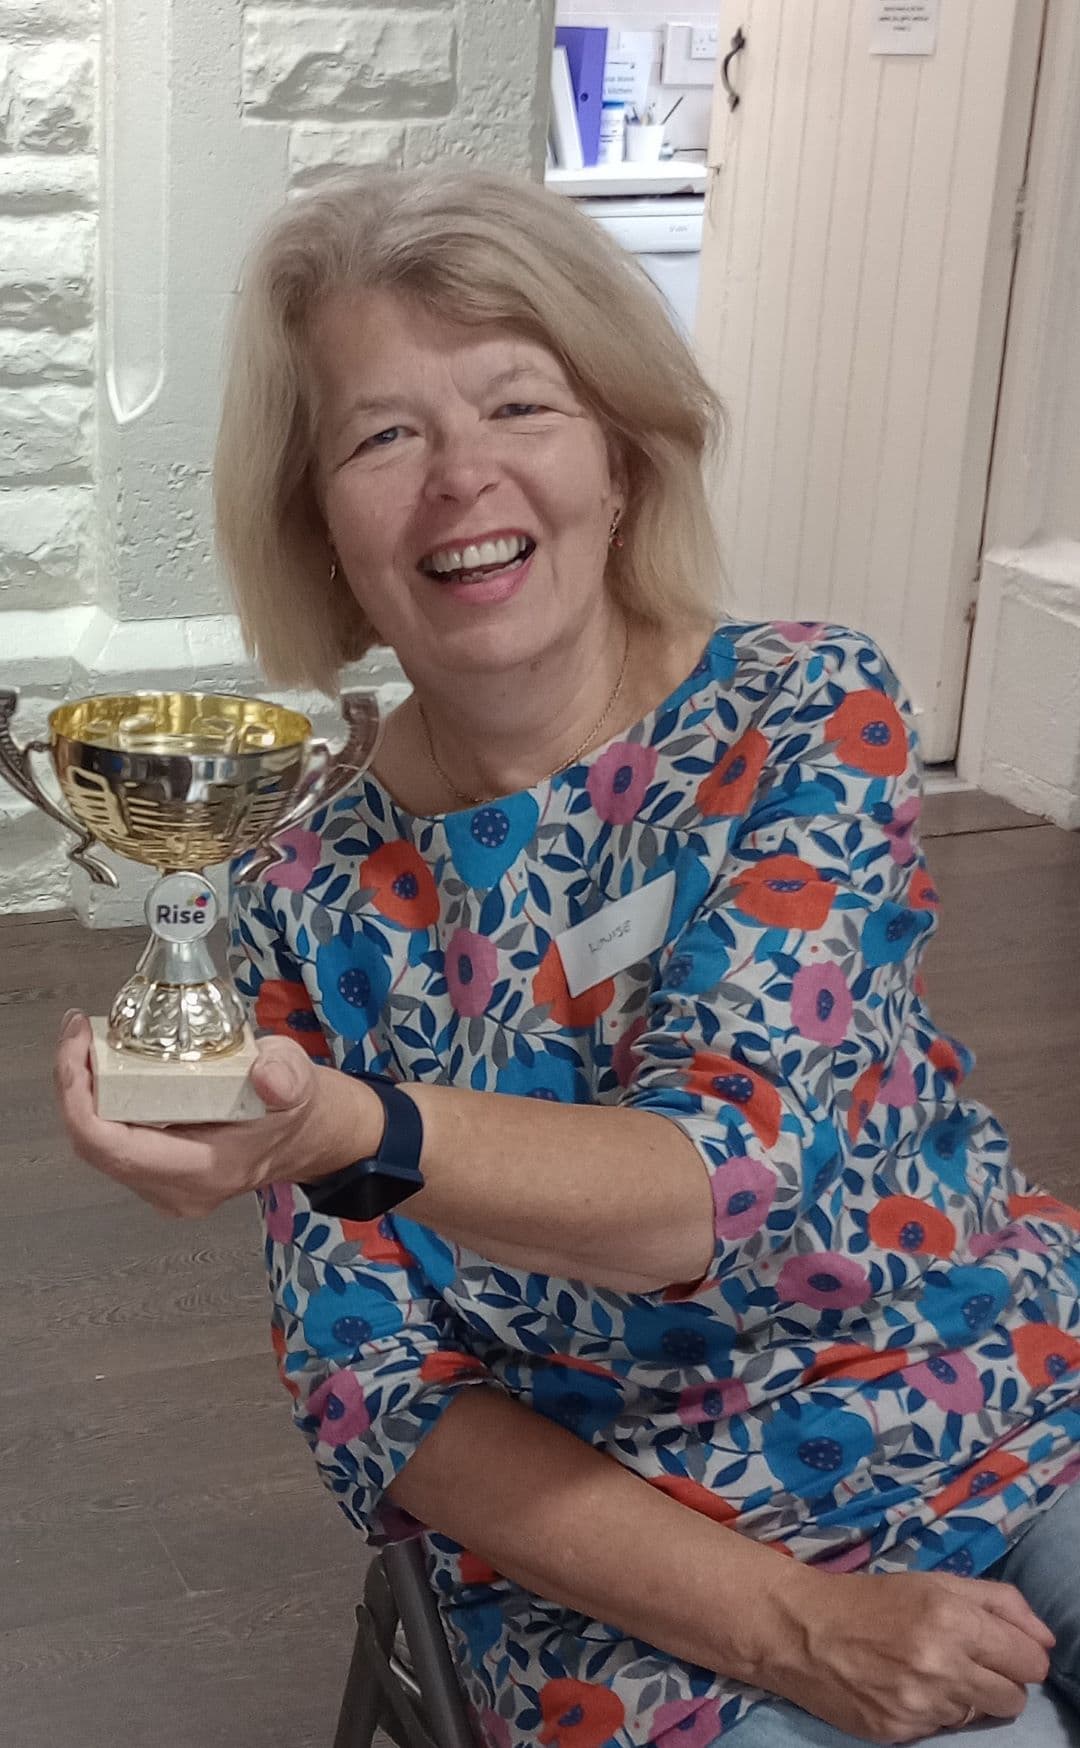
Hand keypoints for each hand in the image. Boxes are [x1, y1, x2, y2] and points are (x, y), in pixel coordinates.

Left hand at [54, 1010, 381, 1218]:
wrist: (312, 1137)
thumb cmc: (300, 1107)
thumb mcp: (301, 1079)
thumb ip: (286, 1076)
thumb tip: (265, 1074)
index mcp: (203, 1171)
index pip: (112, 1147)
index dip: (77, 1096)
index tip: (77, 1043)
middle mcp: (175, 1191)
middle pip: (93, 1146)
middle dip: (73, 1086)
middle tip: (76, 1033)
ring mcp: (164, 1189)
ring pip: (96, 1147)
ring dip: (82, 1095)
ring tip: (83, 1043)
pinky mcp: (159, 1177)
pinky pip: (111, 1144)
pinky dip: (98, 1105)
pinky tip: (100, 1068)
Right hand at [761, 1563, 1054, 1742]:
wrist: (801, 1630)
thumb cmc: (871, 1599)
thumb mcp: (934, 1581)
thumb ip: (998, 1602)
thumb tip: (1045, 1638)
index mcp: (952, 1618)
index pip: (1030, 1661)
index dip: (1022, 1655)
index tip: (1003, 1649)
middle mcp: (941, 1664)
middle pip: (1015, 1697)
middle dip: (1000, 1680)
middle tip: (968, 1661)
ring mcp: (921, 1704)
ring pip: (982, 1715)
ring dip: (966, 1696)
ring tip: (930, 1671)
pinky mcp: (901, 1732)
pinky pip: (944, 1729)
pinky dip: (934, 1711)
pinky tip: (906, 1688)